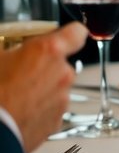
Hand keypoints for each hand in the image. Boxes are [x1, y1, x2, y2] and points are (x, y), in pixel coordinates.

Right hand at [0, 23, 87, 152]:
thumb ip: (9, 49)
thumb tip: (8, 51)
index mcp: (49, 51)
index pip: (76, 32)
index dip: (69, 34)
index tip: (62, 36)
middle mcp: (62, 73)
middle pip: (61, 63)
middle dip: (44, 66)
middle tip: (19, 72)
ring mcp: (62, 98)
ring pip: (56, 87)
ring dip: (41, 88)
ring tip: (14, 95)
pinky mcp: (57, 120)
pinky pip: (51, 107)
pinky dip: (39, 107)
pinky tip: (19, 110)